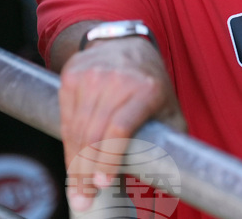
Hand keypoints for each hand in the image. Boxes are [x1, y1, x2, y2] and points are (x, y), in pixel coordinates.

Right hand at [57, 25, 185, 212]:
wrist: (123, 42)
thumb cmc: (150, 80)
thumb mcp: (168, 103)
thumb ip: (172, 134)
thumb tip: (176, 170)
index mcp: (147, 89)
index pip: (121, 129)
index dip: (109, 158)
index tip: (102, 183)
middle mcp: (117, 80)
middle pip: (94, 135)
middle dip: (86, 172)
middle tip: (84, 198)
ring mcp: (91, 77)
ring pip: (76, 130)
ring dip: (74, 162)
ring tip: (77, 186)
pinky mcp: (71, 77)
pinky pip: (66, 118)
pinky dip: (68, 142)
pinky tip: (73, 159)